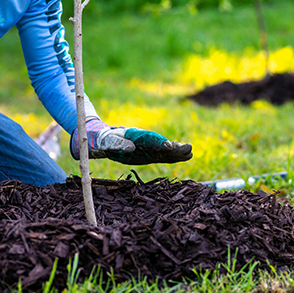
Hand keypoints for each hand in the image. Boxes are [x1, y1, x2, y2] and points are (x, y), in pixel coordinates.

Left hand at [70, 117, 192, 164]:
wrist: (103, 139)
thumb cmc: (104, 140)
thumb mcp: (106, 141)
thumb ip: (117, 144)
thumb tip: (131, 147)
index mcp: (134, 136)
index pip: (148, 139)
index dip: (159, 142)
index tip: (168, 145)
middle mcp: (143, 140)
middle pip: (160, 143)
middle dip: (173, 146)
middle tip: (188, 148)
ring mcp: (147, 147)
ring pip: (164, 149)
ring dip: (176, 151)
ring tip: (190, 152)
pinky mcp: (148, 153)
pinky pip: (162, 155)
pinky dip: (173, 156)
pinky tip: (184, 156)